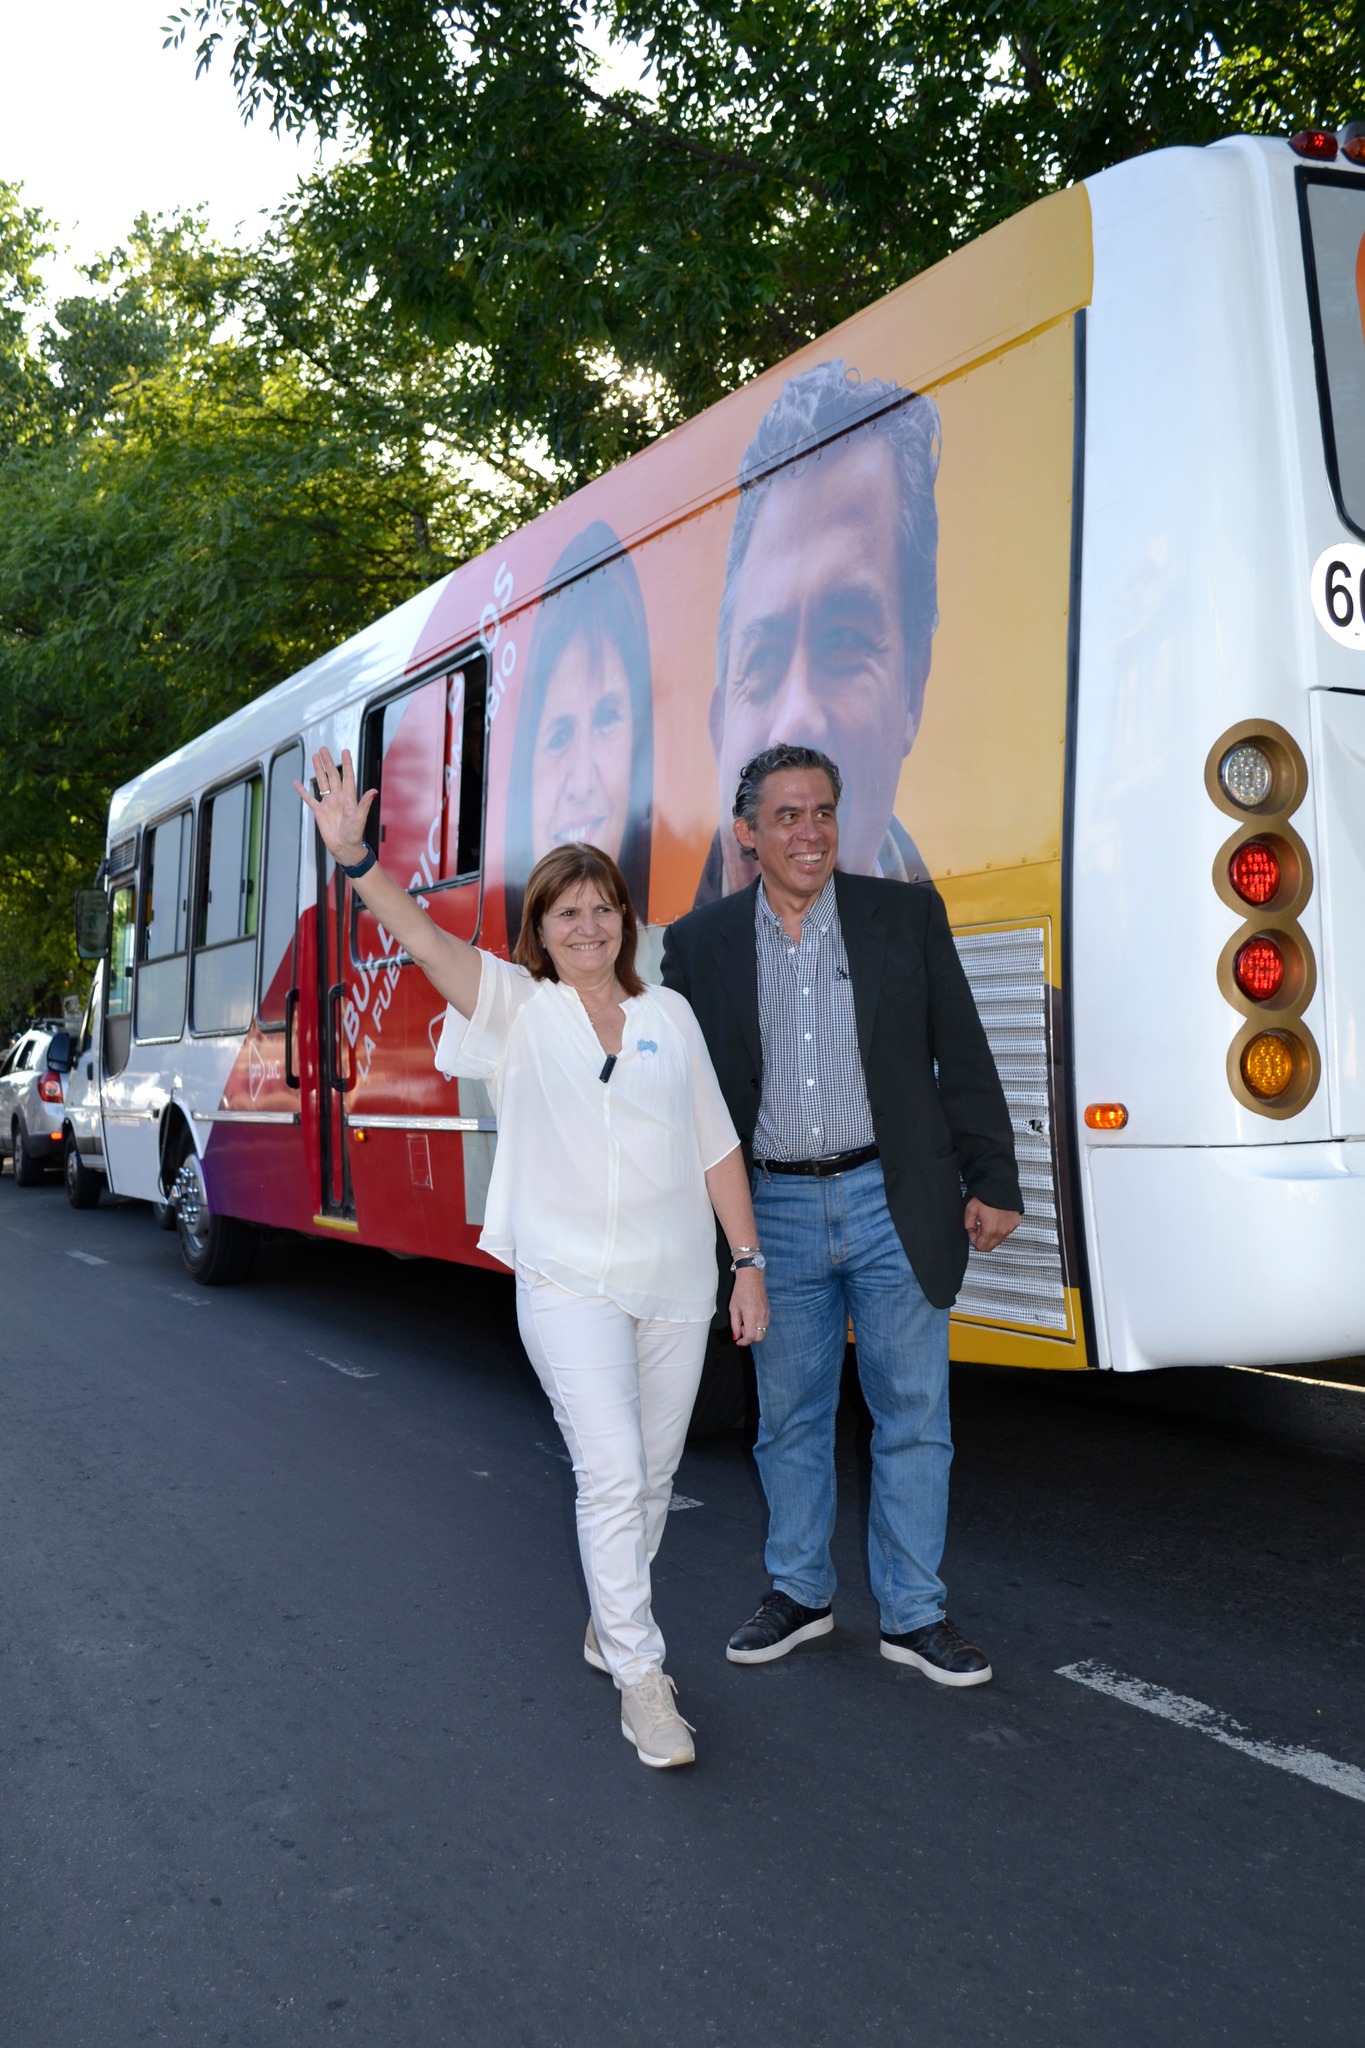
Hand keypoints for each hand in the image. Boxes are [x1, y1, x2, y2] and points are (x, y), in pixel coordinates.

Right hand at [294, 746, 376, 867]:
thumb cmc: (355, 835)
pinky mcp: (319, 812)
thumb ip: (365, 803)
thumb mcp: (360, 818)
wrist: (344, 848)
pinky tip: (297, 783)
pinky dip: (303, 791)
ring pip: (322, 782)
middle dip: (328, 762)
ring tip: (314, 757)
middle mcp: (338, 797)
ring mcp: (328, 803)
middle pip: (332, 775)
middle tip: (323, 749)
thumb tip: (373, 790)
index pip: (347, 776)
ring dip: (318, 770)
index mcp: (349, 798)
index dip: (346, 764)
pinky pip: (309, 799)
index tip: (345, 751)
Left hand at [729, 1265, 769, 1346]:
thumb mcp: (733, 1308)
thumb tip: (736, 1336)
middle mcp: (761, 1316)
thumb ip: (735, 1324)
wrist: (752, 1277)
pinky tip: (751, 1318)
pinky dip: (758, 1326)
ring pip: (763, 1332)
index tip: (738, 1341)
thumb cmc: (741, 1290)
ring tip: (746, 1321)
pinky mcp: (769, 1311)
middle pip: (759, 1338)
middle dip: (750, 1338)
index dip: (743, 1342)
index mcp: (751, 1315)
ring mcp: (767, 1314)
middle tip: (741, 1329)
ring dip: (754, 1332)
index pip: (750, 1337)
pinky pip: (765, 1325)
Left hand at [964, 1198, 1020, 1253]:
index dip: (974, 1241)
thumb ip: (968, 1224)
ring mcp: (1010, 1227)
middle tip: (979, 1227)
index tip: (973, 1232)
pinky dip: (1000, 1229)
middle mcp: (1002, 1231)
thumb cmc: (987, 1196)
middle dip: (982, 1239)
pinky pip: (1006, 1231)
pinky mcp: (1015, 1223)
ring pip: (998, 1239)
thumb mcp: (970, 1209)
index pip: (982, 1248)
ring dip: (991, 1234)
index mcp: (991, 1230)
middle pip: (991, 1246)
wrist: (1000, 1186)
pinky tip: (995, 1219)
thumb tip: (970, 1229)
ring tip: (987, 1221)